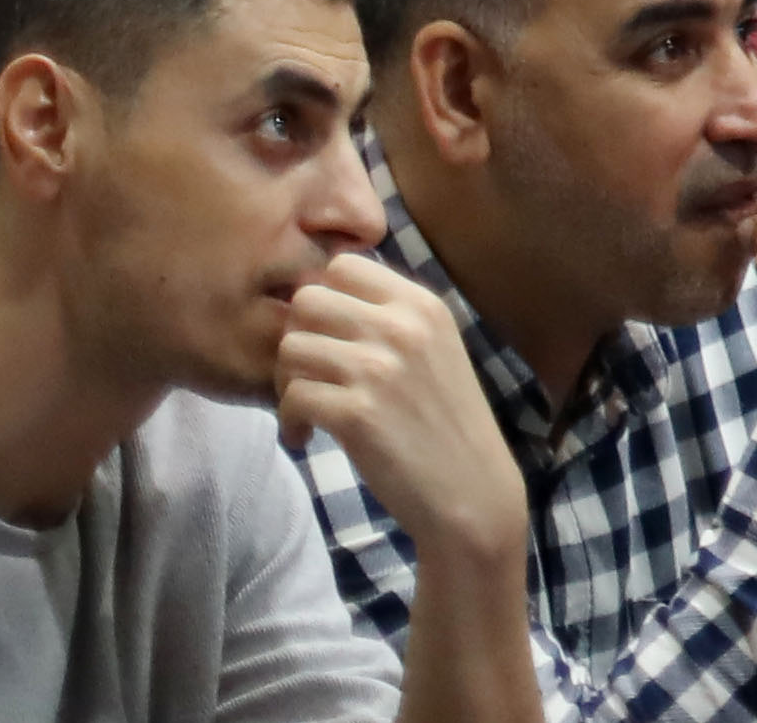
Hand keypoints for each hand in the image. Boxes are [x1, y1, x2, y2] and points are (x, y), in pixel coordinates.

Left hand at [277, 252, 525, 576]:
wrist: (471, 489)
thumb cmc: (447, 423)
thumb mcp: (434, 350)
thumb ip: (390, 320)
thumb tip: (326, 299)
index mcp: (422, 305)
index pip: (343, 266)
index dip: (323, 300)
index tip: (327, 337)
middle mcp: (401, 326)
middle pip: (307, 300)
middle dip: (297, 337)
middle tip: (307, 374)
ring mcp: (379, 369)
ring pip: (290, 348)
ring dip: (285, 382)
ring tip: (306, 411)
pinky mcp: (357, 414)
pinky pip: (293, 397)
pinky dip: (290, 421)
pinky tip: (306, 438)